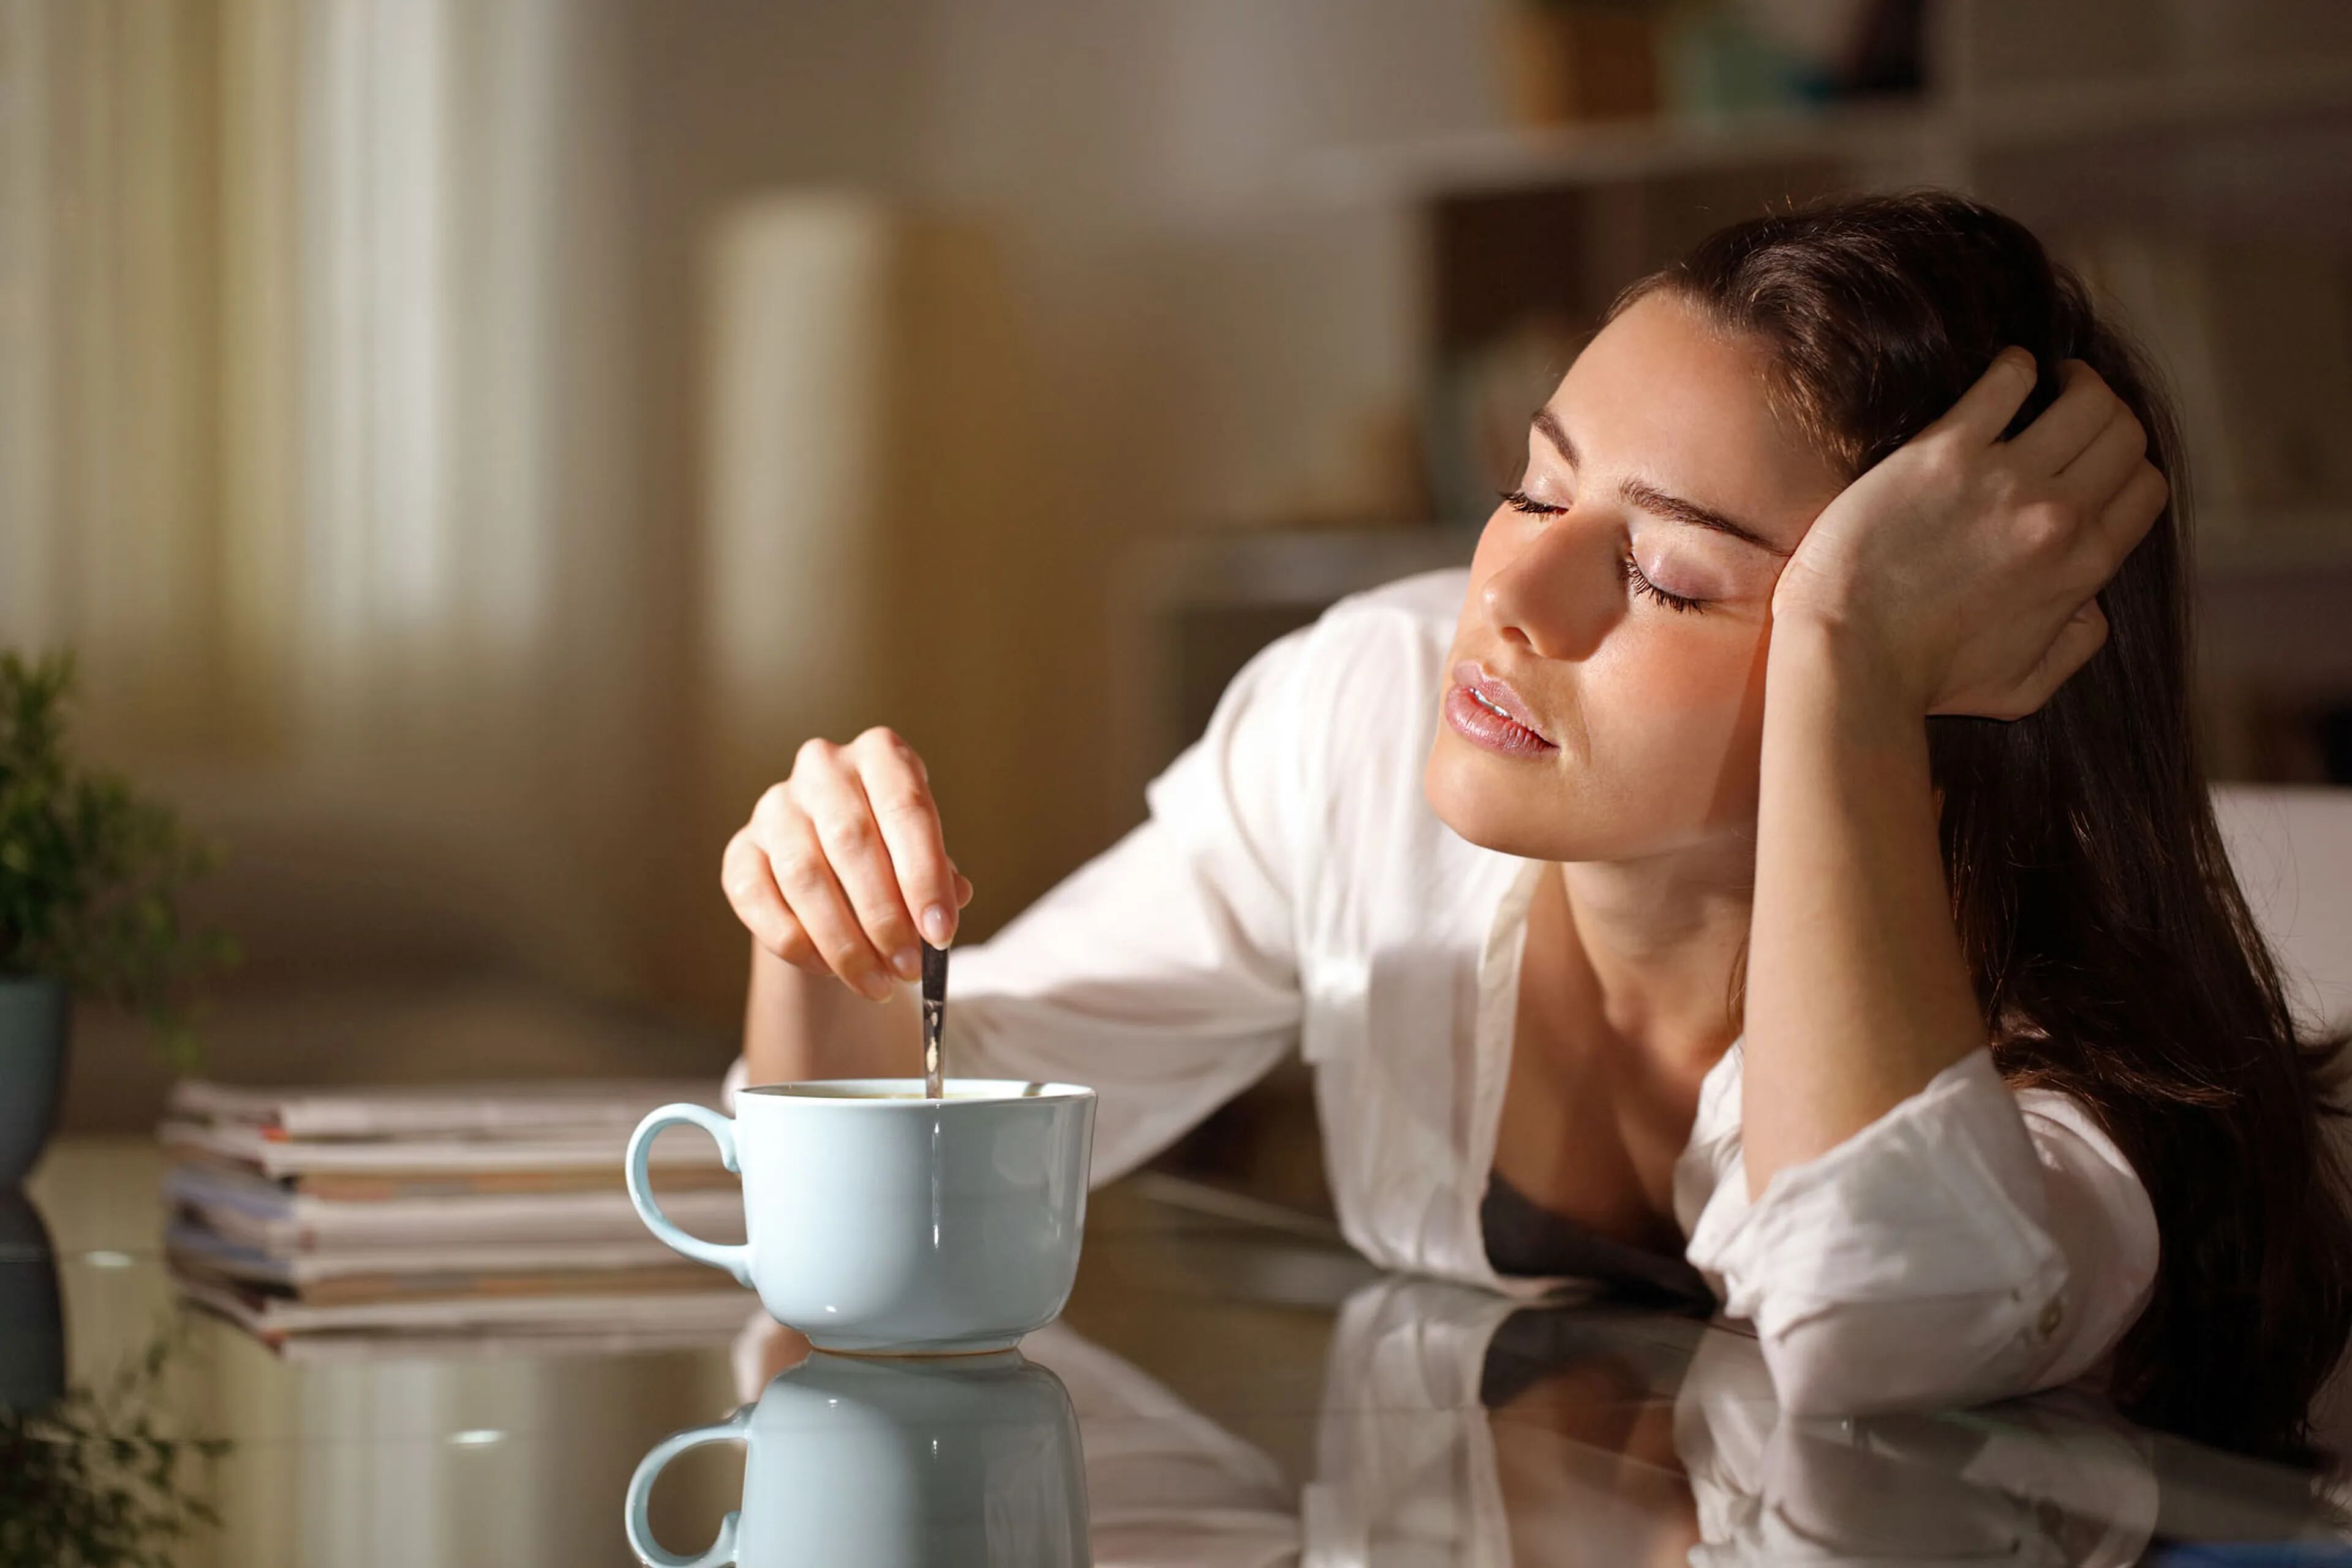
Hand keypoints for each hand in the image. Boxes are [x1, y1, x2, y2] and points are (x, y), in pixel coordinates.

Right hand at [721, 728, 973, 999]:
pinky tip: (829, 970)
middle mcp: (823, 768)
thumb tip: (950, 902)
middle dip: (884, 915)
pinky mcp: (740, 850)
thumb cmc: (893, 856)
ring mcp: (774, 807)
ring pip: (804, 875)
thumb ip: (939, 877)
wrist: (835, 867)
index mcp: (880, 756)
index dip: (924, 876)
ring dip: (844, 941)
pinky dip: (796, 943)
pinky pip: (759, 900)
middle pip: (850, 840)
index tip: (940, 933)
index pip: (905, 809)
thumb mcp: (923, 856)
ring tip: (877, 982)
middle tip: (908, 967)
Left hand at [1769, 349, 2168, 718]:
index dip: (2129, 467)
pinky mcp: (1944, 453)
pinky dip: (2016, 366)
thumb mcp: (2025, 687)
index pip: (2144, 490)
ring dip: (2076, 380)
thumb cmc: (1925, 679)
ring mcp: (2004, 480)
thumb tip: (2094, 604)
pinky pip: (2006, 381)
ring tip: (2052, 378)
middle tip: (2078, 406)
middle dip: (2111, 415)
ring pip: (2086, 400)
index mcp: (2083, 567)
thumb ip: (2075, 645)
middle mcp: (2058, 517)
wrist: (1849, 658)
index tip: (2099, 458)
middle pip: (2124, 435)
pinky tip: (2007, 371)